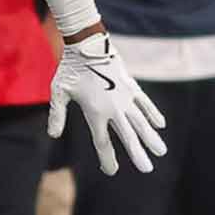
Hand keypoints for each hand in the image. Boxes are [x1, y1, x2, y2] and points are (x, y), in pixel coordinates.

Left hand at [48, 32, 166, 175]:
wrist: (87, 43)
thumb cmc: (70, 69)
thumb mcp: (59, 91)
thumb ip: (57, 114)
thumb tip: (53, 135)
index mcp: (95, 112)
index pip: (102, 142)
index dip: (107, 158)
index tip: (111, 171)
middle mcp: (113, 108)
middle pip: (128, 136)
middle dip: (138, 154)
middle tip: (148, 170)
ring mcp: (124, 97)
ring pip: (141, 121)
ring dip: (151, 137)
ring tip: (161, 151)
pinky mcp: (130, 85)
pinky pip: (144, 102)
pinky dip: (152, 113)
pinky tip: (160, 125)